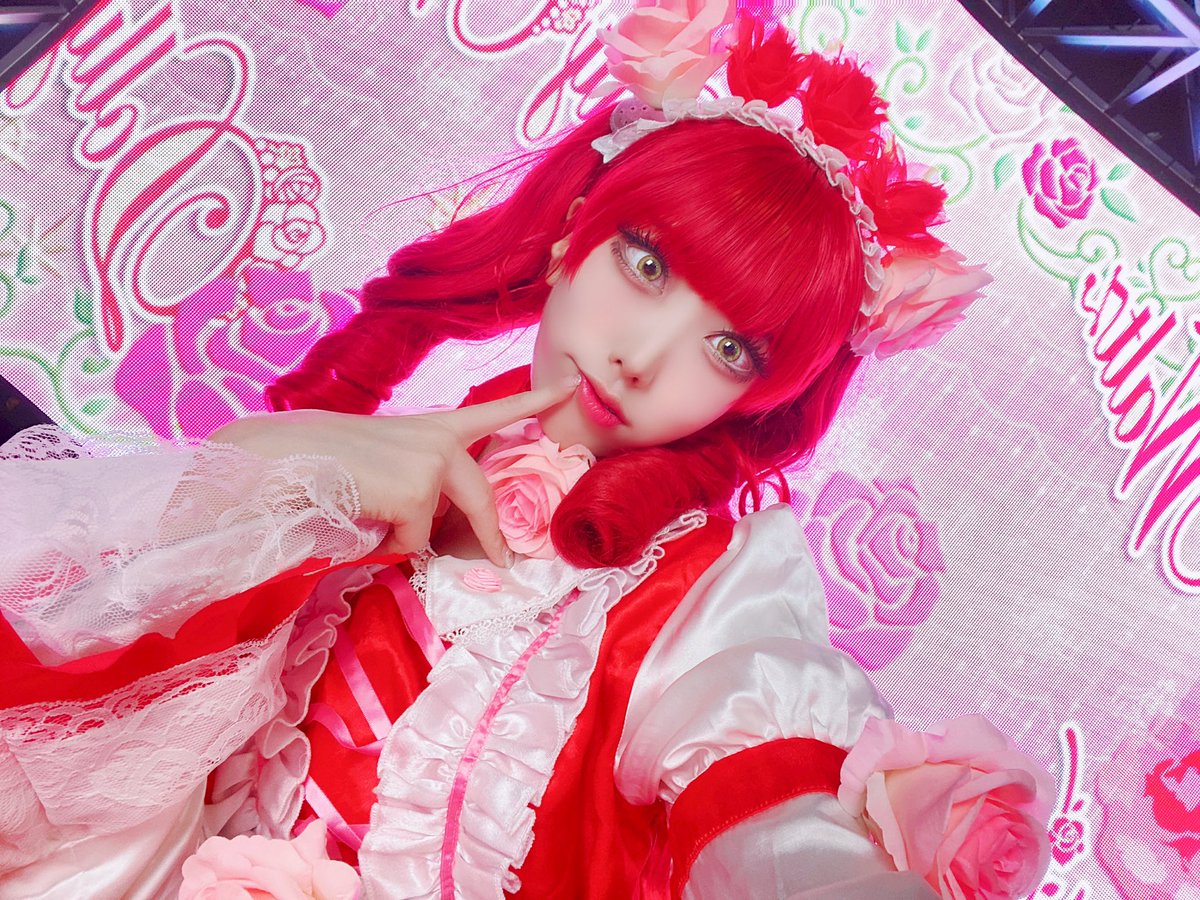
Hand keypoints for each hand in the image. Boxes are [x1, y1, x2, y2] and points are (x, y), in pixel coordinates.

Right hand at [209, 377, 577, 564]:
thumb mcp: (380, 463)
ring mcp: (432, 464)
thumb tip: (425, 528)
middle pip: (481, 496)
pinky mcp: (419, 492)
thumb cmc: (317, 459)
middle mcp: (440, 439)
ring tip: (363, 515)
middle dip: (490, 535)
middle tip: (506, 562)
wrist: (278, 456)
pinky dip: (385, 546)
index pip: (492, 411)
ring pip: (434, 526)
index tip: (570, 386)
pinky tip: (358, 524)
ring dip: (404, 536)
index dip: (533, 402)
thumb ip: (414, 482)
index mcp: (431, 426)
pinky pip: (411, 542)